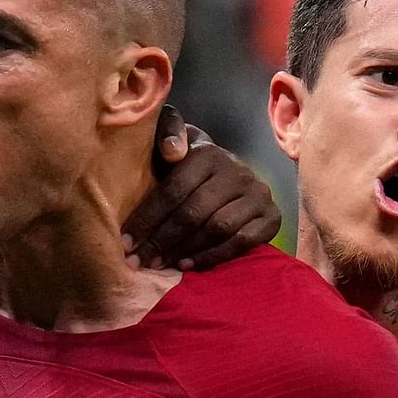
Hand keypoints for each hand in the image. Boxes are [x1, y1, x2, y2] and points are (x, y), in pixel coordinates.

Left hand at [125, 105, 280, 270]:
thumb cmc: (185, 164)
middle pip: (194, 212)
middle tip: (139, 260)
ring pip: (218, 228)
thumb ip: (165, 132)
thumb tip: (172, 150)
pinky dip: (213, 257)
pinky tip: (188, 265)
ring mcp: (258, 194)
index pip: (173, 190)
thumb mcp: (172, 142)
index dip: (147, 218)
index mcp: (208, 153)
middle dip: (161, 240)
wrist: (226, 174)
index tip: (126, 242)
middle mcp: (237, 171)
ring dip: (185, 250)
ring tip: (161, 264)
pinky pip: (242, 242)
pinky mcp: (272, 216)